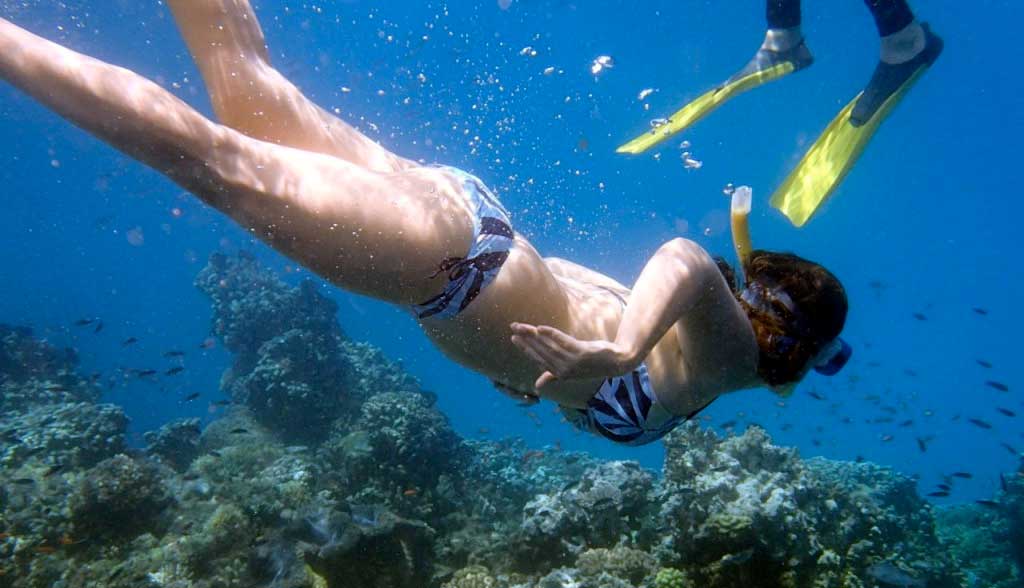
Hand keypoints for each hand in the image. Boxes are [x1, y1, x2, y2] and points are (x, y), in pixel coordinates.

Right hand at [509, 322, 633, 390]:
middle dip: (526, 339)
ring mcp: (573, 362)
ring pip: (549, 346)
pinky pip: (563, 342)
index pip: (538, 359)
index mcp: (560, 373)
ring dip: (534, 335)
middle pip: (540, 352)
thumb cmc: (593, 364)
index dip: (526, 348)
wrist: (617, 362)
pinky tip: (541, 328)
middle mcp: (564, 370)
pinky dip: (551, 335)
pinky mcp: (581, 353)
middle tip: (514, 327)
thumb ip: (553, 375)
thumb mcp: (572, 371)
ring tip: (524, 326)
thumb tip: (537, 385)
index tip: (514, 338)